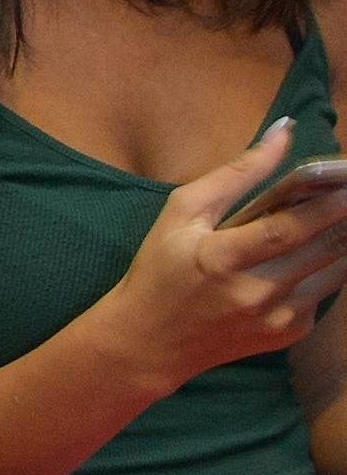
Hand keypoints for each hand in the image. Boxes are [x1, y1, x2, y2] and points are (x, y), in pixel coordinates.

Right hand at [98, 122, 346, 384]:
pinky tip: (310, 256)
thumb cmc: (159, 269)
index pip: (289, 229)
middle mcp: (256, 293)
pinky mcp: (289, 334)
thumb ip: (236, 174)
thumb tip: (284, 131)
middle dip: (345, 215)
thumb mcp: (181, 213)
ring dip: (342, 240)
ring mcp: (277, 319)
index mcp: (221, 259)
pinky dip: (327, 269)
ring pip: (336, 271)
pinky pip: (325, 293)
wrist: (148, 343)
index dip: (329, 204)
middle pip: (324, 248)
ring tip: (336, 219)